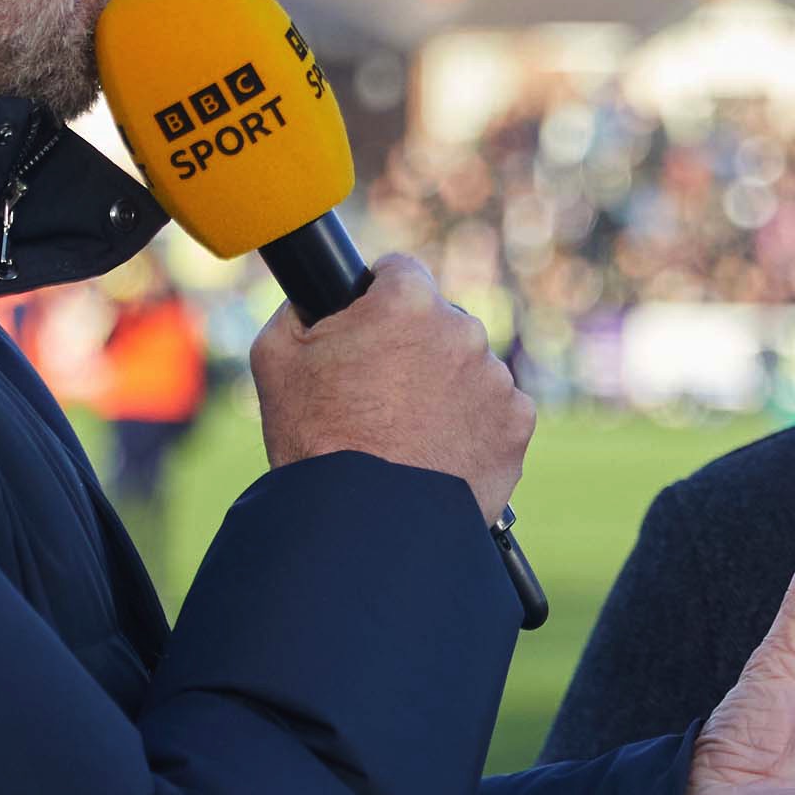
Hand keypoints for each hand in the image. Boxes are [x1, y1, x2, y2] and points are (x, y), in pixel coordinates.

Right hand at [250, 254, 532, 521]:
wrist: (366, 521)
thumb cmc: (315, 438)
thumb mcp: (277, 356)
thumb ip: (300, 309)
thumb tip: (315, 299)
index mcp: (407, 302)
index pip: (400, 272)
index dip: (379, 298)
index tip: (372, 325)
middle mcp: (462, 330)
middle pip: (440, 323)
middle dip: (417, 348)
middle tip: (383, 394)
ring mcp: (495, 378)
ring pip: (470, 369)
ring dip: (448, 389)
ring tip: (409, 432)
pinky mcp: (517, 424)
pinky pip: (496, 413)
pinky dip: (475, 427)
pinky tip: (440, 451)